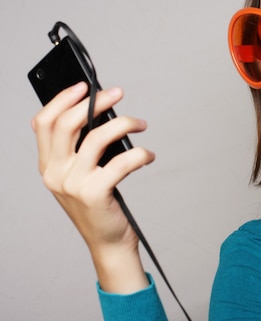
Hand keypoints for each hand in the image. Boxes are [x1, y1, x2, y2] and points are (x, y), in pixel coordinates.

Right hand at [32, 82, 154, 292]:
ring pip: (96, 137)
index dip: (62, 99)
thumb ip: (81, 149)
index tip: (84, 86)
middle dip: (94, 102)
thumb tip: (101, 113)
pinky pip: (121, 161)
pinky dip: (140, 154)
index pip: (43, 123)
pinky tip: (149, 156)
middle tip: (118, 93)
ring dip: (124, 123)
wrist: (108, 243)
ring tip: (141, 124)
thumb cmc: (100, 205)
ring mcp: (73, 184)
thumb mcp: (81, 175)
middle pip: (67, 123)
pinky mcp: (95, 193)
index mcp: (48, 166)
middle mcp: (55, 174)